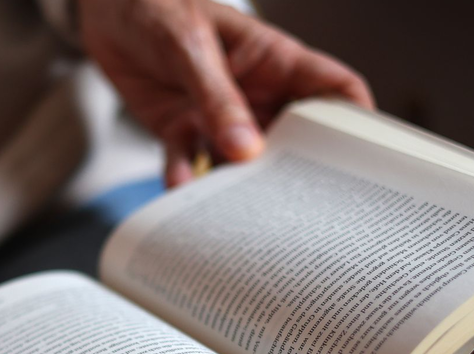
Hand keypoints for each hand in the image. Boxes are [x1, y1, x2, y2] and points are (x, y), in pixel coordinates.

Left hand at [78, 0, 373, 186]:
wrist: (108, 9)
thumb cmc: (157, 5)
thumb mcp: (190, 46)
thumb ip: (216, 99)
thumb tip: (244, 150)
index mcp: (276, 62)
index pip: (334, 91)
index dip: (357, 124)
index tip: (365, 163)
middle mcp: (255, 94)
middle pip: (294, 142)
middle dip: (297, 174)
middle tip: (299, 209)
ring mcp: (220, 116)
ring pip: (244, 164)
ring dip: (240, 188)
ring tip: (239, 213)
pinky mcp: (183, 131)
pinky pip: (191, 166)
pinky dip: (187, 181)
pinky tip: (181, 192)